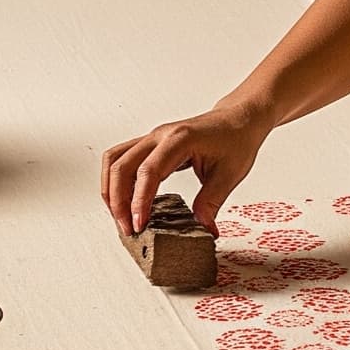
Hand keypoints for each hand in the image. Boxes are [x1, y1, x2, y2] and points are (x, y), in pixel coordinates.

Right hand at [100, 103, 275, 235]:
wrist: (238, 120)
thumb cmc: (236, 140)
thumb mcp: (230, 175)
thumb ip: (212, 202)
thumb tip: (203, 229)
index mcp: (179, 139)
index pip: (149, 171)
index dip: (140, 200)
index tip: (139, 225)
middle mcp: (160, 135)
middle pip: (122, 165)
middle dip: (118, 201)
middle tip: (128, 229)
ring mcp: (152, 138)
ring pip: (115, 160)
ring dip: (111, 190)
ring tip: (120, 217)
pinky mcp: (150, 145)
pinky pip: (122, 159)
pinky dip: (117, 181)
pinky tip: (125, 202)